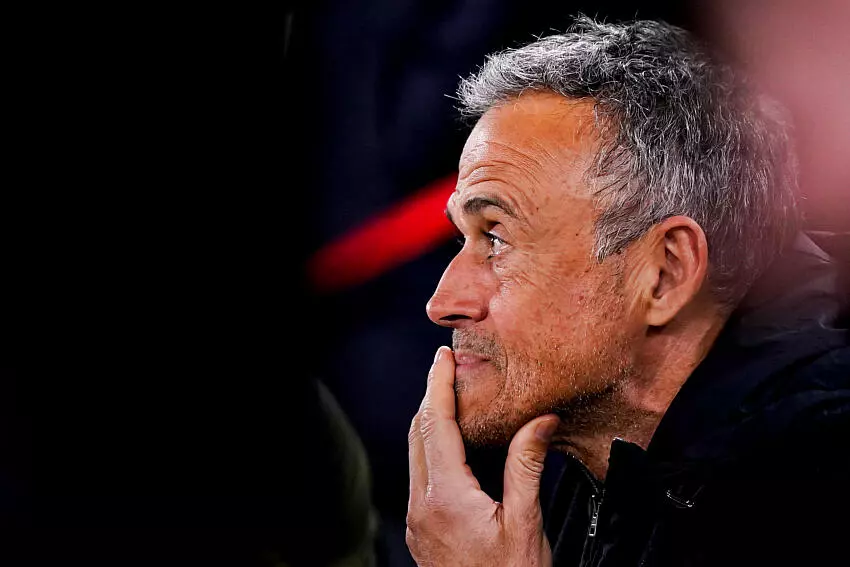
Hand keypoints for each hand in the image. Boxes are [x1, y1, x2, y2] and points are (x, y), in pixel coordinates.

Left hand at [406, 346, 559, 565]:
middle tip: (448, 369)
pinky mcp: (422, 531)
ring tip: (451, 398)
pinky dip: (432, 449)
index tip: (443, 357)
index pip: (435, 425)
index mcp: (445, 497)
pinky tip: (453, 445)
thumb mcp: (525, 522)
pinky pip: (420, 476)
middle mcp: (423, 505)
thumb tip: (541, 420)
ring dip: (429, 422)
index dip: (438, 386)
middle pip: (417, 434)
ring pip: (415, 454)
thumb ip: (527, 466)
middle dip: (431, 397)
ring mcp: (418, 520)